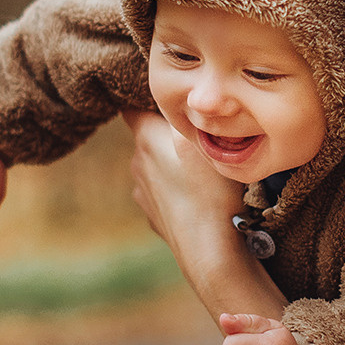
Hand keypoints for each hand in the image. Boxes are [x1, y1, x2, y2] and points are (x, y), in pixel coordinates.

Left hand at [122, 108, 243, 248]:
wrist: (210, 252)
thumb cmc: (212, 192)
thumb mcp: (206, 139)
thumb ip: (188, 111)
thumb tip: (181, 91)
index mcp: (145, 139)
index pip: (131, 106)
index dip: (143, 97)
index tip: (165, 94)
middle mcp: (137, 163)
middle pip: (149, 135)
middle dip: (168, 132)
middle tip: (199, 132)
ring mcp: (143, 193)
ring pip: (158, 166)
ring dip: (173, 163)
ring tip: (204, 169)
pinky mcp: (154, 217)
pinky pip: (166, 193)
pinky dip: (178, 191)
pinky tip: (201, 197)